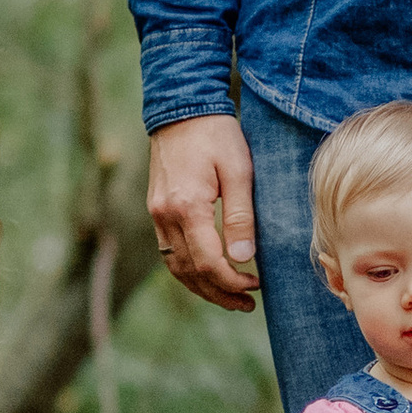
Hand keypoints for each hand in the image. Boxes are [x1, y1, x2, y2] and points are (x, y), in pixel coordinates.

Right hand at [148, 114, 259, 308]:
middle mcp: (165, 215)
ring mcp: (156, 214)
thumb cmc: (216, 134)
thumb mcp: (239, 170)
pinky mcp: (156, 210)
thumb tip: (243, 259)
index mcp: (187, 207)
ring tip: (230, 297)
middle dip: (218, 293)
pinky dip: (188, 270)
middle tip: (246, 304)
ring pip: (175, 267)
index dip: (231, 282)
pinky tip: (207, 274)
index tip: (255, 286)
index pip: (207, 262)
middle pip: (188, 272)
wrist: (181, 108)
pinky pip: (169, 252)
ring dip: (202, 287)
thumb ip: (240, 216)